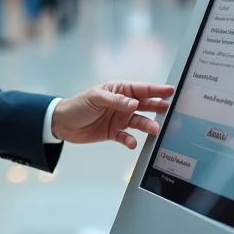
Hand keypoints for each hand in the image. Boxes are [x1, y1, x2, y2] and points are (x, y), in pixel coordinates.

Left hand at [51, 81, 173, 148]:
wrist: (62, 123)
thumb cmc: (78, 105)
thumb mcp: (95, 98)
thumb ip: (115, 101)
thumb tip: (134, 104)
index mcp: (119, 90)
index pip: (141, 89)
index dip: (156, 90)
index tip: (170, 91)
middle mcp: (123, 104)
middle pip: (145, 105)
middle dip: (157, 107)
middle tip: (169, 110)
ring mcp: (120, 119)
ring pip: (139, 122)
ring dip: (147, 126)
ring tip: (154, 130)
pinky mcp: (114, 133)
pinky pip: (127, 137)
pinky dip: (130, 141)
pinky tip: (132, 144)